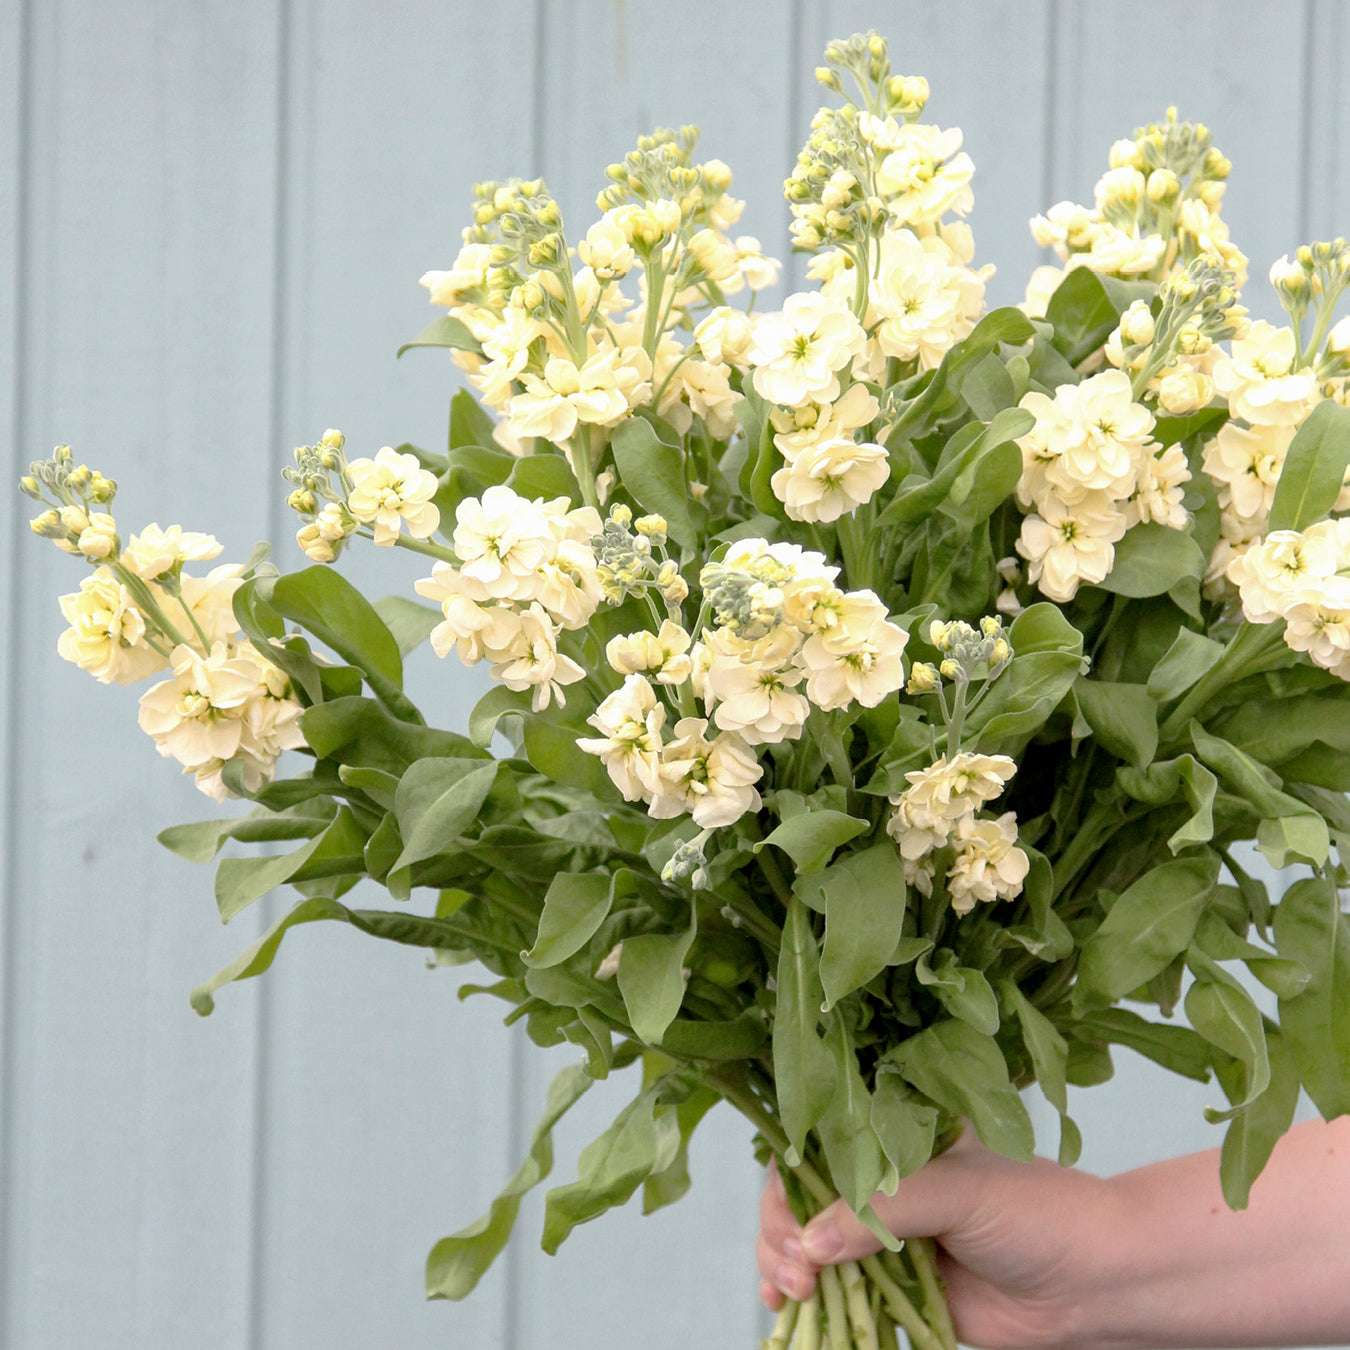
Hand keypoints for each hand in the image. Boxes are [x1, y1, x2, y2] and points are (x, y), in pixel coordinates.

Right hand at [756, 1132, 1120, 1348]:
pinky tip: (786, 1313)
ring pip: (807, 1249)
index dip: (788, 1185)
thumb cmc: (1035, 1213)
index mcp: (894, 1141)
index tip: (790, 1225)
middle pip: (800, 1203)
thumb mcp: (956, 1189)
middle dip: (781, 1236)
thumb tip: (811, 1244)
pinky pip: (836, 1294)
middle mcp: (883, 1186)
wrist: (1094, 1284)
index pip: (815, 1149)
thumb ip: (882, 1211)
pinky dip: (804, 1305)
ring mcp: (886, 1240)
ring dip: (783, 1270)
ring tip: (795, 1296)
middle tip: (798, 1273)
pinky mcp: (896, 1290)